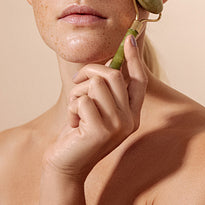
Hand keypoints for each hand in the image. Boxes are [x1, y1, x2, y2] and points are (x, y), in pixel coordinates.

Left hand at [42, 35, 146, 178]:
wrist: (66, 166)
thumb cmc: (78, 133)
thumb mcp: (96, 109)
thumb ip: (106, 90)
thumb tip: (111, 62)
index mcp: (132, 113)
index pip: (139, 79)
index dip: (134, 58)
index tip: (129, 38)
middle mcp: (130, 120)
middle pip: (113, 75)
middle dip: (88, 72)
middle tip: (76, 83)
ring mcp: (117, 126)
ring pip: (95, 84)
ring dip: (77, 93)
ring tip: (76, 111)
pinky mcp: (101, 130)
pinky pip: (82, 100)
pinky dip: (72, 108)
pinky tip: (73, 124)